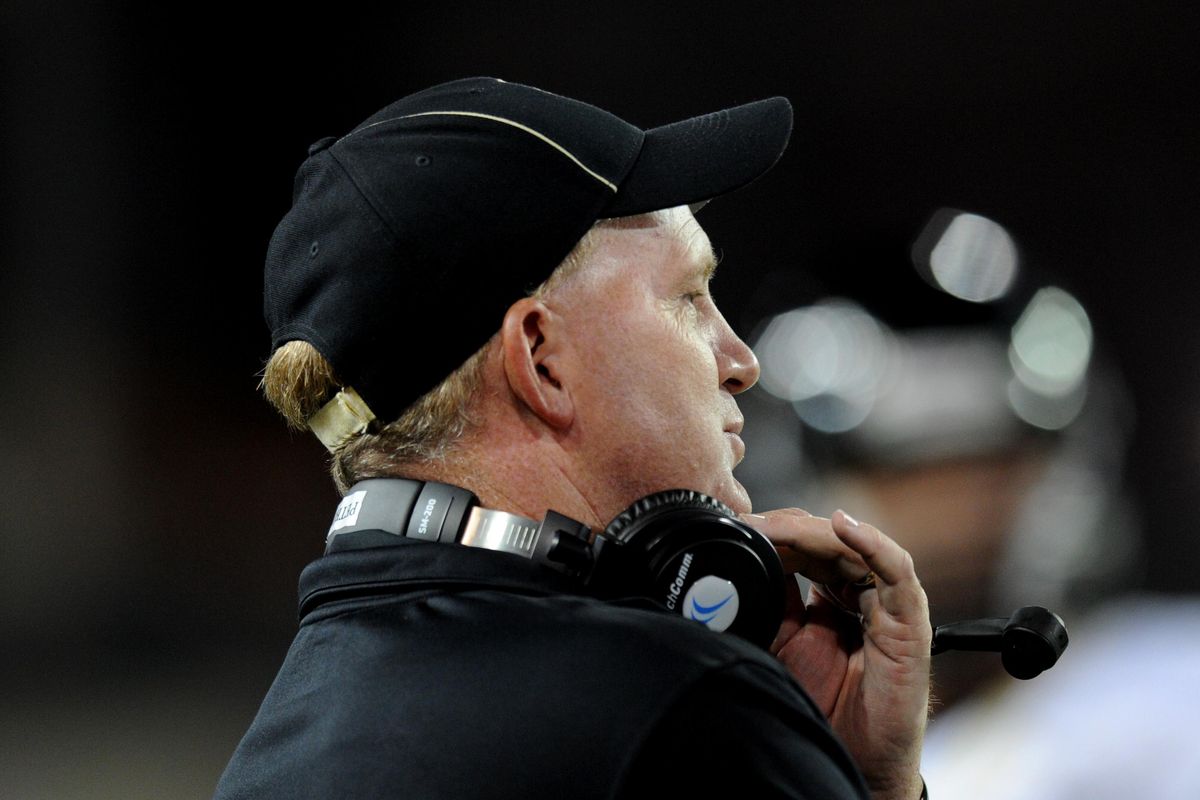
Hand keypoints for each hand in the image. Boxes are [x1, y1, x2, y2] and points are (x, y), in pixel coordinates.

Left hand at [742, 509, 930, 799]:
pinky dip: (874, 544)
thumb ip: (771, 603)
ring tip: (777, 527)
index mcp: (835, 597)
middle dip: (787, 529)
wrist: (854, 762)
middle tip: (750, 523)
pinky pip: (898, 573)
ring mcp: (888, 604)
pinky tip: (844, 527)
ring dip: (814, 532)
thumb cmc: (825, 709)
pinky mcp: (909, 623)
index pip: (807, 549)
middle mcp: (863, 595)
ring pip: (856, 549)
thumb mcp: (782, 645)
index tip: (738, 528)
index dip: (775, 535)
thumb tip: (742, 563)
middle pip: (828, 543)